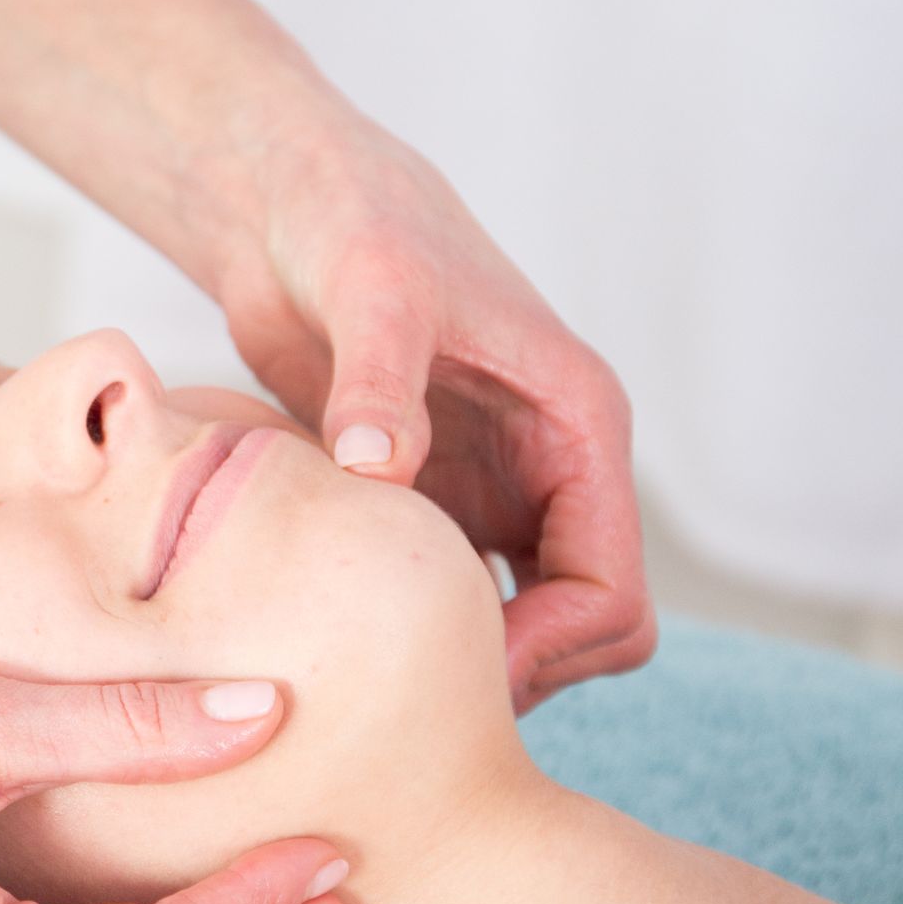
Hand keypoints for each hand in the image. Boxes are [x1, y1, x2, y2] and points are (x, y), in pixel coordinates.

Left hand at [218, 95, 654, 709]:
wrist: (290, 205)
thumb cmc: (349, 225)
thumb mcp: (371, 288)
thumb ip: (380, 375)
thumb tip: (379, 465)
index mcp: (578, 425)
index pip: (612, 591)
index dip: (545, 650)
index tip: (448, 671)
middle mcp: (551, 470)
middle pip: (585, 631)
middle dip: (514, 674)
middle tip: (404, 698)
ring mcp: (492, 494)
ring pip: (523, 628)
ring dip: (463, 660)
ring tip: (365, 679)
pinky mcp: (430, 504)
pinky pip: (449, 601)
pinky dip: (414, 630)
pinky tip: (337, 641)